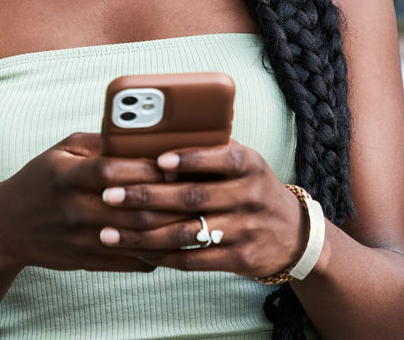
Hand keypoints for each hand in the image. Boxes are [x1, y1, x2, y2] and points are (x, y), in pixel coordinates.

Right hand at [0, 132, 187, 272]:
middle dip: (168, 200)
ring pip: (135, 237)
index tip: (171, 162)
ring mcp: (81, 239)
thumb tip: (141, 134)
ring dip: (169, 228)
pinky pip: (131, 261)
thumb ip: (99, 142)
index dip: (142, 167)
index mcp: (65, 176)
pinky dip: (158, 253)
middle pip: (129, 208)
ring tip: (197, 215)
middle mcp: (73, 209)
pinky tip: (178, 242)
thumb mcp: (61, 151)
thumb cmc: (41, 180)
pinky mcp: (88, 260)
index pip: (109, 170)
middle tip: (197, 189)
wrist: (8, 227)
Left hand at [94, 140, 307, 277]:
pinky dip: (162, 257)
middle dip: (145, 197)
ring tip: (109, 233)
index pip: (219, 157)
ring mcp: (244, 229)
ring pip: (186, 233)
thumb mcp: (244, 163)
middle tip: (110, 196)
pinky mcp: (239, 258)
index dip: (188, 159)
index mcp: (248, 164)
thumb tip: (156, 143)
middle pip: (191, 197)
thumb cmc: (253, 188)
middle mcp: (248, 195)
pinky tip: (137, 253)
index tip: (157, 159)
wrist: (294, 234)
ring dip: (143, 235)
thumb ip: (210, 152)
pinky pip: (194, 260)